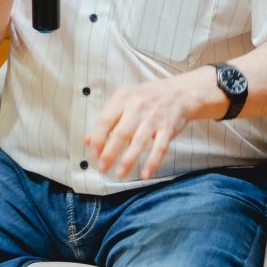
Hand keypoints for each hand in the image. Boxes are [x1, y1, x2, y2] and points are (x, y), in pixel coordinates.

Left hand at [84, 70, 218, 181]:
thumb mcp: (123, 100)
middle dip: (110, 152)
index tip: (93, 154)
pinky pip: (160, 147)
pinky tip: (145, 174)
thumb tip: (87, 140)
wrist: (179, 92)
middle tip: (102, 167)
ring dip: (128, 159)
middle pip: (121, 132)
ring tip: (119, 173)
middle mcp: (137, 107)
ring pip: (139, 141)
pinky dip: (152, 162)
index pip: (105, 120)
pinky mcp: (168, 128)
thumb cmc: (146, 98)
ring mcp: (154, 118)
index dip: (97, 138)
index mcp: (123, 99)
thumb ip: (106, 119)